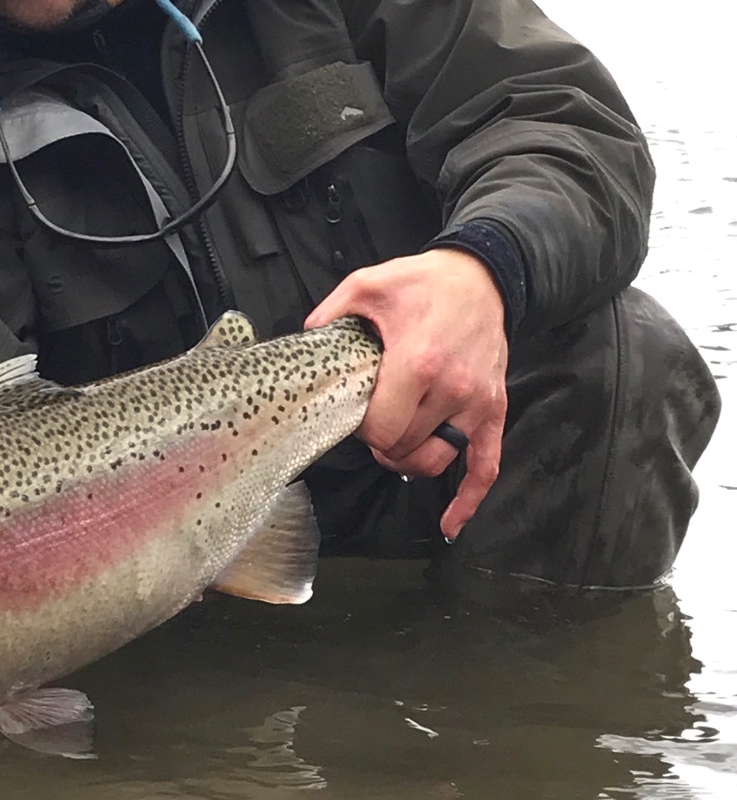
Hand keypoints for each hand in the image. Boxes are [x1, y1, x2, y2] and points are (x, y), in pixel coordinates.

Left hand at [306, 248, 508, 540]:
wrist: (482, 277)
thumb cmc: (422, 283)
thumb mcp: (367, 285)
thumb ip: (330, 312)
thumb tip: (304, 337)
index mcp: (417, 363)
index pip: (382, 429)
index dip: (361, 430)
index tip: (354, 413)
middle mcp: (451, 390)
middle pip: (404, 447)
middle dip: (380, 442)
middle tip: (370, 421)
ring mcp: (476, 403)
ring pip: (436, 460)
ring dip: (409, 460)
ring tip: (394, 445)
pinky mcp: (494, 409)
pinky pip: (487, 464)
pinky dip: (469, 498)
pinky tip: (451, 523)